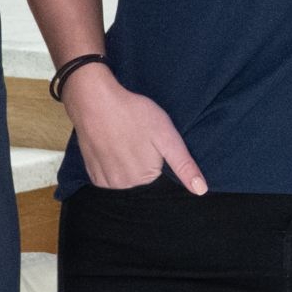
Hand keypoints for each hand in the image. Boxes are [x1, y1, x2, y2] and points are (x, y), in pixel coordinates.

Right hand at [66, 66, 205, 191]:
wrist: (94, 100)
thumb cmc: (134, 114)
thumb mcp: (167, 136)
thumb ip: (183, 165)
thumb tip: (201, 191)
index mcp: (145, 178)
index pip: (160, 175)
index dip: (158, 157)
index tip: (151, 141)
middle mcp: (123, 185)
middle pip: (141, 179)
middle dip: (143, 161)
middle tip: (137, 138)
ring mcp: (104, 180)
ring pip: (124, 179)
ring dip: (126, 164)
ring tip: (124, 141)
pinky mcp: (91, 172)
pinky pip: (107, 178)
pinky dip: (111, 166)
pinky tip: (112, 147)